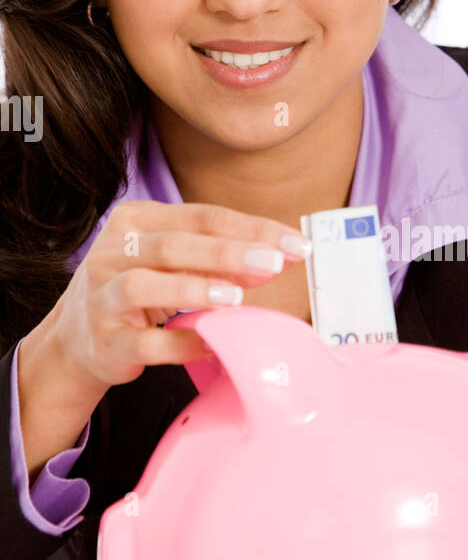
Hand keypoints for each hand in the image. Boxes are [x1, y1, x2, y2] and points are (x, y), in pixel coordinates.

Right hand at [48, 199, 310, 393]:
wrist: (80, 336)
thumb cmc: (141, 290)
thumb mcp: (175, 264)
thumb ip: (221, 258)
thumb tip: (279, 257)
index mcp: (136, 221)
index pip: (201, 217)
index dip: (251, 228)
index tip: (295, 244)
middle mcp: (113, 253)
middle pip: (173, 245)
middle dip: (228, 252)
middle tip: (274, 262)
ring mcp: (103, 298)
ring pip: (145, 286)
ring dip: (194, 288)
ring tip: (236, 296)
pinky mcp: (106, 341)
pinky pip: (145, 342)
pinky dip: (181, 343)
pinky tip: (212, 342)